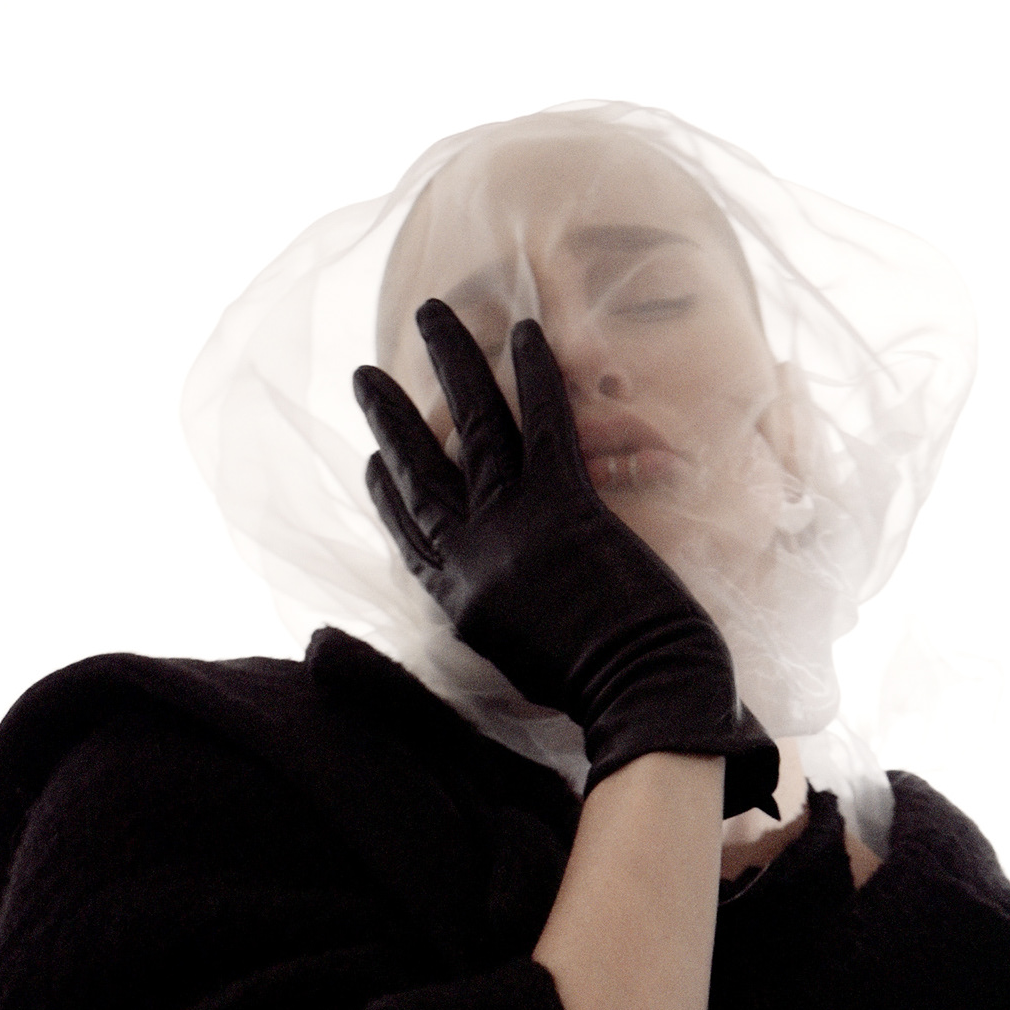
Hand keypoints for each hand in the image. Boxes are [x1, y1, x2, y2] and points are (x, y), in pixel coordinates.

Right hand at [354, 304, 779, 818]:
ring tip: (431, 312)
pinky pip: (545, 424)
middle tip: (366, 374)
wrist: (643, 697)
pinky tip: (523, 331)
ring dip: (453, 362)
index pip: (409, 536)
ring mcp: (516, 527)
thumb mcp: (518, 667)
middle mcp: (473, 558)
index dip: (386, 495)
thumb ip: (495, 620)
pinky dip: (534, 375)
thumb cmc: (598, 695)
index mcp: (460, 601)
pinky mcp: (567, 507)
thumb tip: (490, 595)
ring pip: (475, 427)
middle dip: (391, 418)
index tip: (370, 460)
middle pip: (422, 472)